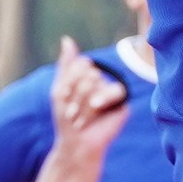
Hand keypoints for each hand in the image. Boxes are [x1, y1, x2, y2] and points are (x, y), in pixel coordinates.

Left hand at [46, 37, 128, 159]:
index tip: (62, 98)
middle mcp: (101, 80)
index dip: (69, 81)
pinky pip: (112, 91)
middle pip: (88, 72)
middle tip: (72, 112)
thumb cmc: (66, 118)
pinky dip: (99, 101)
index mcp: (86, 75)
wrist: (77, 142)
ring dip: (82, 102)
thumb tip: (67, 39)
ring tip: (80, 117)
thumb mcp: (60, 90)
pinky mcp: (122, 101)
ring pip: (97, 81)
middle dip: (75, 94)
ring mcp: (112, 90)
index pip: (80, 63)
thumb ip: (66, 65)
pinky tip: (94, 107)